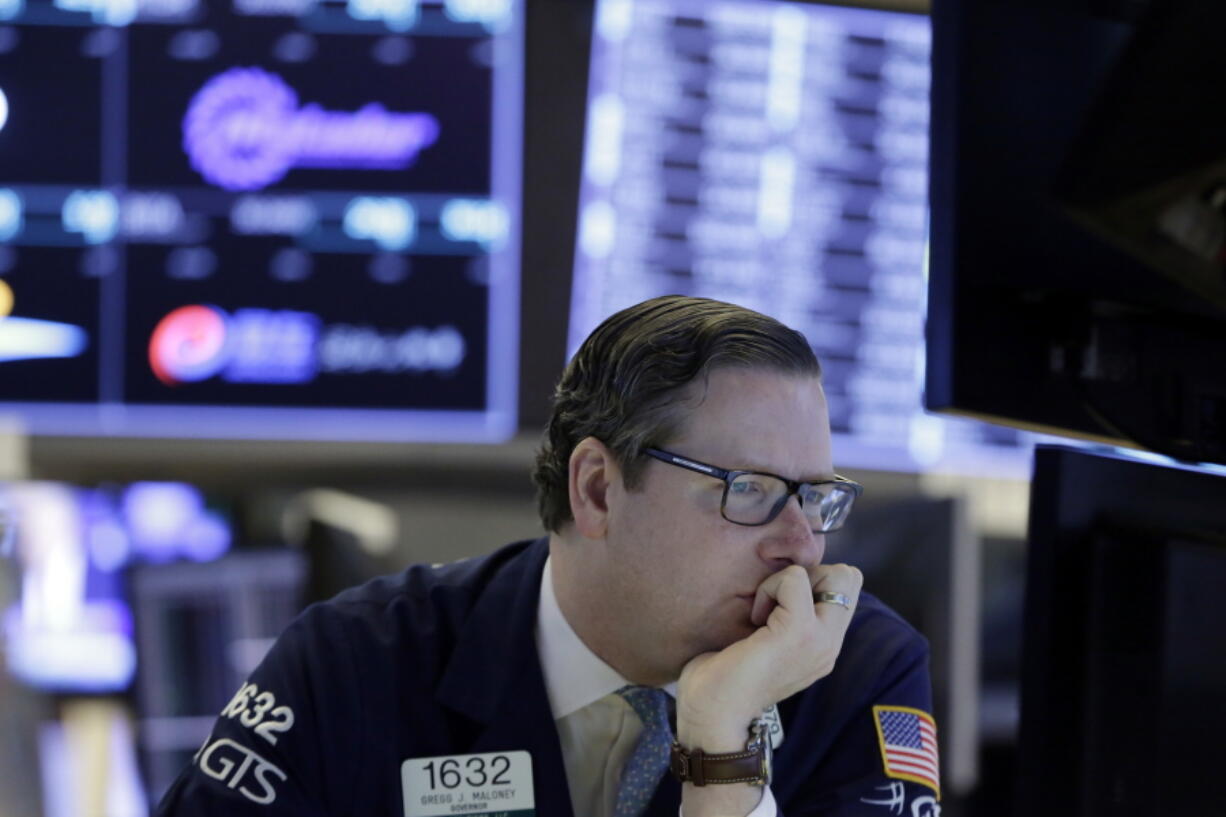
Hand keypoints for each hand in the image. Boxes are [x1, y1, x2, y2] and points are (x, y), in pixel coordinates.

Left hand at [675, 563, 862, 750]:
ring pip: (830, 574)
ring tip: (762, 615)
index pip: (847, 590)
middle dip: (809, 574)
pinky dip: (769, 588)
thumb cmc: (727, 677)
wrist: (713, 714)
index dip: (815, 580)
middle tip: (776, 603)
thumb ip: (791, 618)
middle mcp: (830, 645)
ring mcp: (820, 641)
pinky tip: (754, 619)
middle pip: (849, 578)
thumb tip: (789, 579)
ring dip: (786, 582)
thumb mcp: (771, 643)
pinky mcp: (798, 632)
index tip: (781, 603)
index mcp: (825, 647)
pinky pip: (795, 579)